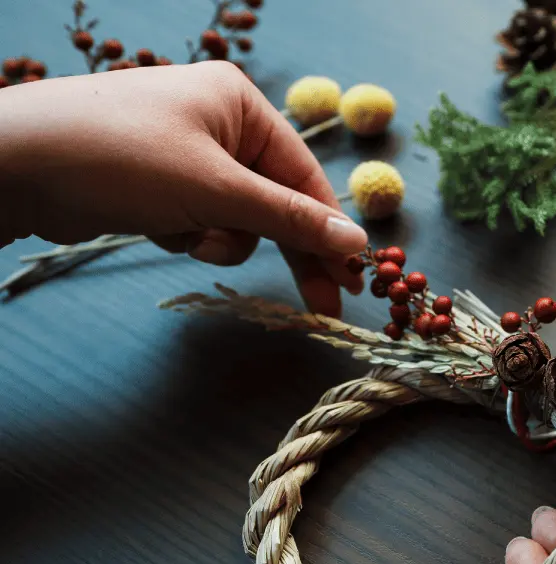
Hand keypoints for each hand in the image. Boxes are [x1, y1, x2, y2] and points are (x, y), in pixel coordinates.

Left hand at [0, 62, 365, 315]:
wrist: (12, 166)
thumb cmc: (119, 160)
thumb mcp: (217, 190)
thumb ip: (291, 220)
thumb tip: (358, 243)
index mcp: (240, 104)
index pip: (305, 175)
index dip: (330, 229)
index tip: (353, 278)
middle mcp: (219, 122)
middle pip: (276, 198)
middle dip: (289, 248)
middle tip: (323, 305)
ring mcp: (186, 152)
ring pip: (238, 216)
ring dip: (221, 237)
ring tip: (187, 235)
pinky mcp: (158, 181)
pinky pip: (201, 218)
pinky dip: (189, 232)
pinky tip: (159, 228)